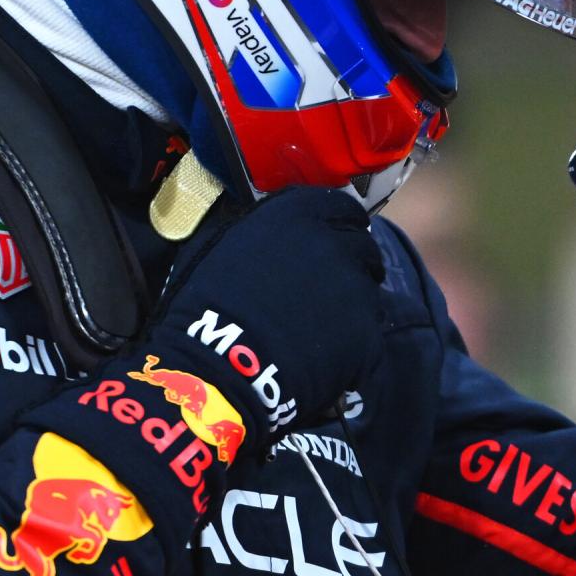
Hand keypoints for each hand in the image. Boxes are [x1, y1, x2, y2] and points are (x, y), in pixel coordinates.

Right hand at [149, 186, 385, 441]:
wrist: (219, 367)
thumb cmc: (206, 304)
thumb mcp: (222, 243)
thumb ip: (260, 226)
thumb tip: (273, 226)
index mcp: (300, 215)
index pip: (341, 207)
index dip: (339, 225)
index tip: (334, 238)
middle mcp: (336, 244)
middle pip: (362, 248)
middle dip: (350, 262)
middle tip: (329, 287)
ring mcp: (356, 291)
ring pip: (368, 291)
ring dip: (353, 302)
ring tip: (324, 326)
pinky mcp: (367, 335)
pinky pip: (369, 335)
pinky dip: (355, 345)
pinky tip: (329, 357)